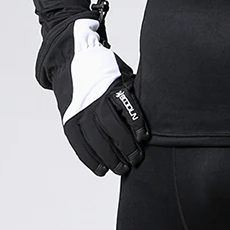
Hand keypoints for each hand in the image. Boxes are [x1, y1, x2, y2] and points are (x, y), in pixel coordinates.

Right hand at [52, 16, 150, 176]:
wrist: (69, 59)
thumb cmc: (104, 71)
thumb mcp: (122, 74)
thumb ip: (135, 91)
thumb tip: (160, 108)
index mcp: (112, 86)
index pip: (126, 106)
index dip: (136, 123)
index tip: (144, 137)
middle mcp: (95, 99)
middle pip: (110, 127)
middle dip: (125, 146)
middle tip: (135, 160)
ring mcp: (80, 110)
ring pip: (94, 138)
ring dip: (109, 157)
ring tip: (121, 169)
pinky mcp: (69, 119)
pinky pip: (78, 143)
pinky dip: (90, 159)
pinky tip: (101, 170)